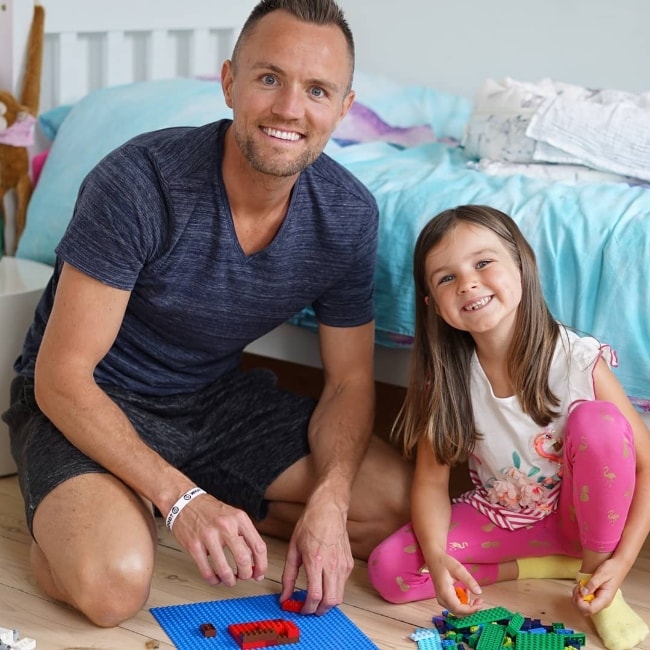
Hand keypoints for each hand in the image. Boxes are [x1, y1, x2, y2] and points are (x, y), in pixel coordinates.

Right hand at [170, 492, 267, 586]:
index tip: (259, 574)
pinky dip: (213, 580)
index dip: (261, 565)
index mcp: (239, 518)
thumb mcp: (233, 515)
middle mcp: (226, 526)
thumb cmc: (210, 510)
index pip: (258, 546)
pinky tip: (215, 579)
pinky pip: (207, 571)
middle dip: (246, 575)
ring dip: (230, 580)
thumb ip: (244, 534)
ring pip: (225, 569)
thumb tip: (254, 560)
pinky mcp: (194, 545)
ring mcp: (209, 536)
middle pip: (244, 560)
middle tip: (244, 577)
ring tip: (230, 580)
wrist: (184, 501)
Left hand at [280, 497, 353, 615]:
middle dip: (318, 611)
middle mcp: (332, 565)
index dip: (306, 608)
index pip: (315, 596)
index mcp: (315, 561)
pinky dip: (334, 591)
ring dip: (327, 603)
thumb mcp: (293, 549)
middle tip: (308, 609)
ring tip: (316, 599)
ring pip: (339, 597)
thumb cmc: (310, 525)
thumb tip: (285, 596)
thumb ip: (288, 576)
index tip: (300, 609)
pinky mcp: (349, 563)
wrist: (328, 509)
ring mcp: (343, 565)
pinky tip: (324, 584)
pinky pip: (342, 585)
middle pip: (330, 601)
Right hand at [430, 554, 482, 615]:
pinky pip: (455, 606)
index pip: (458, 609)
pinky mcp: (444, 599)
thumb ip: (469, 581)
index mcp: (444, 592)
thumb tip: (479, 592)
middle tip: (479, 600)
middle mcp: (442, 599)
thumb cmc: (445, 563)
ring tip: (469, 590)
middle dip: (471, 609)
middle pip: (458, 613)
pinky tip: (464, 590)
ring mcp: (442, 600)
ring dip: (467, 605)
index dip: (471, 610)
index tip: (480, 604)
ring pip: (457, 611)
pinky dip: (463, 601)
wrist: (434, 559)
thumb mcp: (459, 569)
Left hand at [572, 557, 626, 614]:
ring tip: (579, 585)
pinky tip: (580, 586)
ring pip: (584, 606)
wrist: (618, 565)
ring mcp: (599, 600)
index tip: (577, 591)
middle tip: (577, 587)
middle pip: (585, 610)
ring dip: (577, 597)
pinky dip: (579, 595)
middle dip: (577, 600)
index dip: (580, 603)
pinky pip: (585, 600)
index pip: (590, 609)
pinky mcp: (596, 597)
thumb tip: (582, 593)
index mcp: (605, 599)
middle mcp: (602, 603)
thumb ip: (592, 584)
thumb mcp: (601, 574)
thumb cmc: (611, 569)